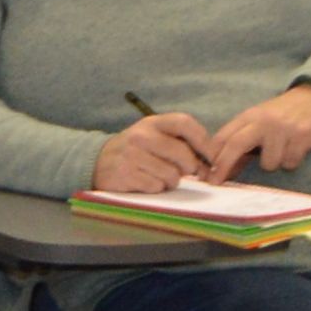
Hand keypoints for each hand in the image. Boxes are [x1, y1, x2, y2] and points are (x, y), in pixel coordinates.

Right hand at [91, 111, 217, 196]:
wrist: (98, 162)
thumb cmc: (136, 151)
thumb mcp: (154, 137)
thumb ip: (180, 143)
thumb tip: (210, 165)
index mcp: (152, 123)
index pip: (185, 123)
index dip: (204, 141)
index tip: (212, 157)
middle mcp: (141, 135)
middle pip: (183, 155)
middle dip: (189, 169)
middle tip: (183, 172)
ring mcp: (131, 155)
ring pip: (172, 175)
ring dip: (171, 181)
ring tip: (159, 177)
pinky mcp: (125, 174)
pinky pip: (156, 186)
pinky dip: (156, 188)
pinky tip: (146, 183)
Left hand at [202, 84, 310, 181]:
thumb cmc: (282, 117)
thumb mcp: (258, 124)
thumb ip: (241, 145)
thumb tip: (223, 172)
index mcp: (249, 117)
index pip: (224, 137)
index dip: (212, 158)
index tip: (205, 176)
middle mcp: (263, 121)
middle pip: (236, 144)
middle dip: (224, 164)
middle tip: (216, 182)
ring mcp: (283, 127)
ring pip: (268, 162)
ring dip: (274, 163)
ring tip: (282, 151)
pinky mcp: (302, 134)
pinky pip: (290, 162)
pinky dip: (292, 161)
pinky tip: (296, 148)